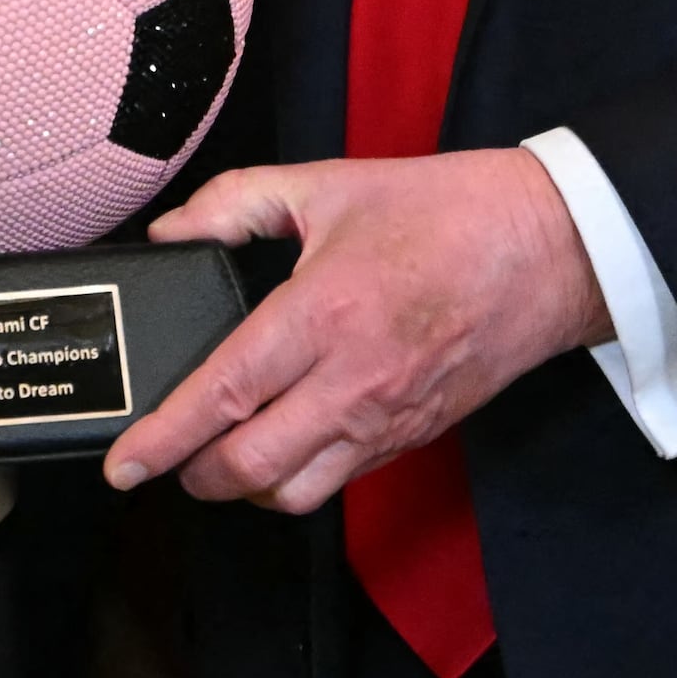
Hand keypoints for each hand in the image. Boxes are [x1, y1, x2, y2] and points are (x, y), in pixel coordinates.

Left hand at [101, 151, 608, 510]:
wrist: (551, 247)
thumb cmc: (450, 213)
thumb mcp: (330, 184)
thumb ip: (237, 202)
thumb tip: (174, 230)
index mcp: (325, 311)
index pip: (225, 394)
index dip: (164, 439)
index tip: (125, 464)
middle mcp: (355, 379)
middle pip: (251, 467)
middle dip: (195, 477)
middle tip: (166, 462)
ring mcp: (388, 417)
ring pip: (297, 493)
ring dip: (248, 489)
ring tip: (222, 461)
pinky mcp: (415, 435)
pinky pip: (342, 481)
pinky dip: (300, 479)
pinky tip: (285, 448)